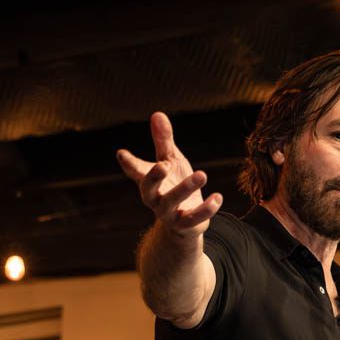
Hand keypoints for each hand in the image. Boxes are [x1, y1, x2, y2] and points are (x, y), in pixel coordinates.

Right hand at [116, 112, 221, 234]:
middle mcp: (154, 199)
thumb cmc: (175, 185)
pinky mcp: (185, 225)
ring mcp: (168, 214)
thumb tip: (157, 114)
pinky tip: (218, 197)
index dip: (128, 164)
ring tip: (202, 174)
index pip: (136, 172)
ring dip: (186, 189)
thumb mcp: (171, 161)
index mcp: (148, 182)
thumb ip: (163, 141)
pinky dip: (206, 209)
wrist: (186, 221)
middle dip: (154, 178)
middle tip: (163, 165)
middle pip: (148, 190)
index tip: (121, 154)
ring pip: (172, 203)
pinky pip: (194, 219)